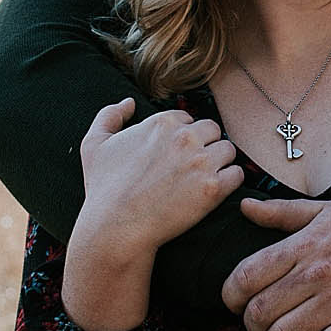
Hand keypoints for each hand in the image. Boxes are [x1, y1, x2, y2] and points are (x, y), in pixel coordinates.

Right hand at [62, 100, 242, 330]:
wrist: (116, 228)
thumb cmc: (103, 189)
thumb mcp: (93, 145)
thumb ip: (109, 116)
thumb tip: (129, 102)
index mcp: (162, 123)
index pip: (188, 119)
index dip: (183, 137)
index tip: (175, 156)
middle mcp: (185, 137)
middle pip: (213, 130)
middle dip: (205, 146)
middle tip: (192, 167)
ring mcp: (201, 162)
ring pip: (228, 150)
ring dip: (219, 163)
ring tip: (203, 180)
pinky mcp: (213, 188)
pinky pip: (237, 175)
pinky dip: (229, 183)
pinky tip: (214, 191)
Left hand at [223, 198, 330, 330]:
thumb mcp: (329, 210)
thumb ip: (282, 212)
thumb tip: (243, 206)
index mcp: (305, 243)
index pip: (246, 276)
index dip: (230, 296)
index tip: (234, 303)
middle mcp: (317, 272)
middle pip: (259, 311)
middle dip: (250, 325)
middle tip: (256, 327)